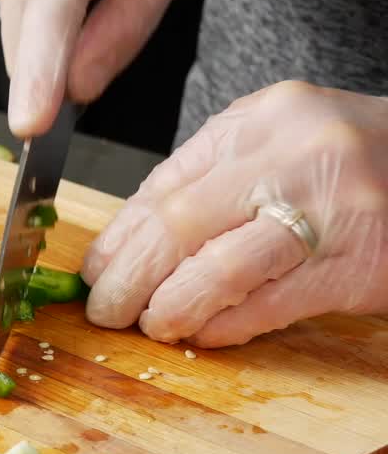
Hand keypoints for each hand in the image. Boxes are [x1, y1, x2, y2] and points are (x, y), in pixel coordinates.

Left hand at [81, 81, 387, 346]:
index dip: (118, 236)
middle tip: (102, 308)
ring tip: (148, 324)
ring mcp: (332, 209)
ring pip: (218, 268)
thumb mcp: (282, 146)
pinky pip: (270, 302)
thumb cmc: (357, 166)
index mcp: (263, 119)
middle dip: (127, 276)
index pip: (165, 183)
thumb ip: (213, 181)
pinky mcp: (360, 264)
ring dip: (169, 305)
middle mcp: (294, 155)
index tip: (92, 269)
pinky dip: (225, 324)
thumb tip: (129, 242)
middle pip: (177, 224)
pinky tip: (201, 334)